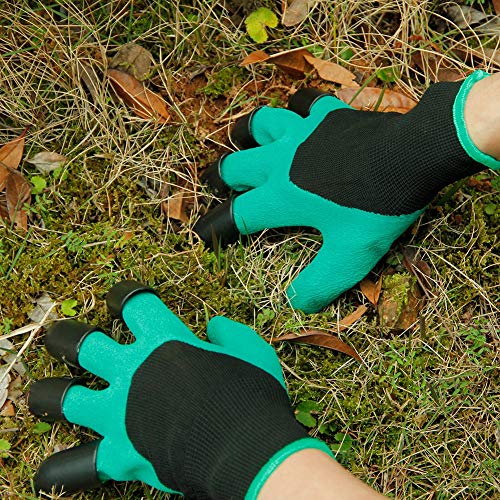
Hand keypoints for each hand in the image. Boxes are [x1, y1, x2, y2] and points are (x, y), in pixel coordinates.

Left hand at [29, 281, 330, 497]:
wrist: (249, 449)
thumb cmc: (252, 393)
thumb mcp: (251, 349)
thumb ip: (228, 332)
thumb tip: (212, 326)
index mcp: (163, 341)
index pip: (134, 303)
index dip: (125, 293)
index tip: (121, 295)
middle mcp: (132, 372)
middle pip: (83, 345)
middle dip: (68, 337)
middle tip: (62, 336)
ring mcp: (121, 413)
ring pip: (67, 400)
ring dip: (49, 395)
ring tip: (40, 394)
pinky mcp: (122, 453)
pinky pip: (82, 465)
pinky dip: (63, 469)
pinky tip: (45, 472)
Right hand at [194, 70, 497, 312]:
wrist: (413, 154)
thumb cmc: (379, 206)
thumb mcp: (351, 256)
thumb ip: (321, 283)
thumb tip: (298, 305)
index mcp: (282, 196)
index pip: (237, 215)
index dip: (215, 229)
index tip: (200, 237)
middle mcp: (282, 161)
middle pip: (235, 166)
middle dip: (220, 179)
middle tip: (217, 186)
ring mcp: (302, 133)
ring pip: (258, 125)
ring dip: (245, 134)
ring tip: (240, 141)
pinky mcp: (327, 116)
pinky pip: (302, 103)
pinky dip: (295, 108)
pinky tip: (297, 111)